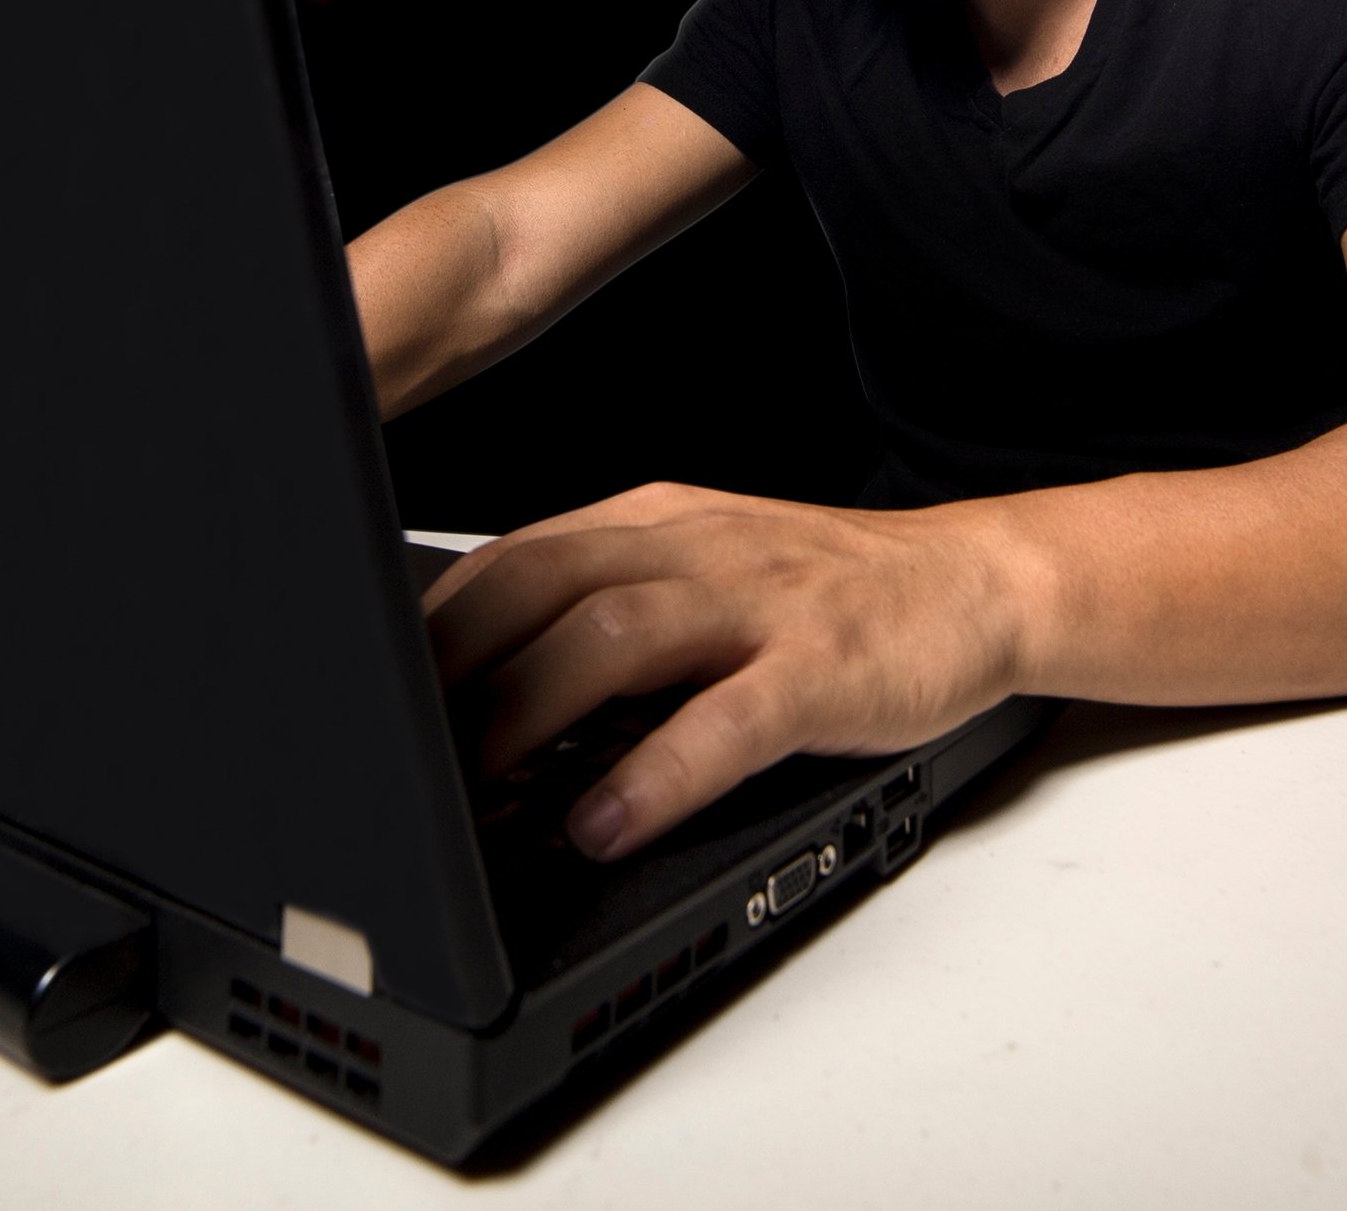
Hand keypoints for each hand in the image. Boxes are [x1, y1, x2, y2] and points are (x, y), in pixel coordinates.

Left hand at [425, 483, 1028, 862]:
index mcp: (654, 522)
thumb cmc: (827, 597)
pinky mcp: (821, 671)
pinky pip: (722, 720)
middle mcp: (694, 549)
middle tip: (395, 751)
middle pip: (540, 584)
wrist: (975, 582)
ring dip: (526, 713)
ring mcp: (759, 606)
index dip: (430, 623)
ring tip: (469, 791)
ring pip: (611, 635)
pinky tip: (602, 823)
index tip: (371, 690)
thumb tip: (478, 681)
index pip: (512, 556)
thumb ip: (603, 607)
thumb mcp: (701, 574)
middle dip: (453, 668)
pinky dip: (653, 774)